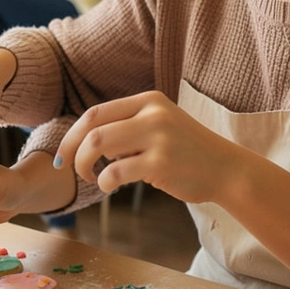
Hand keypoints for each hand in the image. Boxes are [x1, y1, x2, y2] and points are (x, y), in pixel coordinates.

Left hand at [57, 91, 239, 203]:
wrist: (227, 169)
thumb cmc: (187, 153)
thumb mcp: (160, 125)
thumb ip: (128, 127)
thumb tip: (84, 141)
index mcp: (149, 101)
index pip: (95, 112)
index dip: (71, 135)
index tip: (62, 156)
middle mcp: (153, 113)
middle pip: (93, 128)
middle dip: (71, 150)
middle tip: (68, 169)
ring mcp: (158, 137)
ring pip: (99, 145)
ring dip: (85, 165)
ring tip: (91, 178)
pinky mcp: (161, 163)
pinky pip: (116, 171)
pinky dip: (104, 182)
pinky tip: (110, 187)